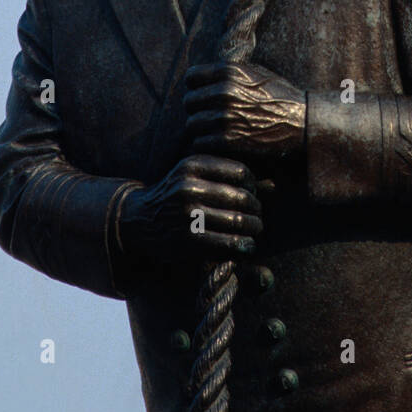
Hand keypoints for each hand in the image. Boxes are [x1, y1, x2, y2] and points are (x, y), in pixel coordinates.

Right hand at [118, 155, 262, 264]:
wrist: (138, 220)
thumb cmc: (175, 195)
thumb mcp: (195, 176)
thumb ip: (229, 177)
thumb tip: (273, 185)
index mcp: (193, 164)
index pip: (241, 172)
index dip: (253, 185)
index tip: (252, 194)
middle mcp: (189, 186)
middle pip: (242, 197)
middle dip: (256, 209)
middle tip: (258, 216)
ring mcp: (188, 213)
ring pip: (238, 221)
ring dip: (254, 228)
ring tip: (255, 230)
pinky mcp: (188, 239)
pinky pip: (228, 243)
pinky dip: (244, 246)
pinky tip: (247, 247)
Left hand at [183, 61, 306, 161]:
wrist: (302, 122)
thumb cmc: (280, 96)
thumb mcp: (256, 73)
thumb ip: (229, 72)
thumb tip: (205, 75)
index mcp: (229, 71)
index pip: (191, 77)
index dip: (196, 88)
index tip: (204, 97)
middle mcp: (224, 91)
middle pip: (188, 102)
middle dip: (197, 110)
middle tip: (210, 118)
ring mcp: (224, 116)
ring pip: (191, 124)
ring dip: (201, 130)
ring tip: (214, 132)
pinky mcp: (228, 140)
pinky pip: (200, 143)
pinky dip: (207, 146)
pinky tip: (219, 145)